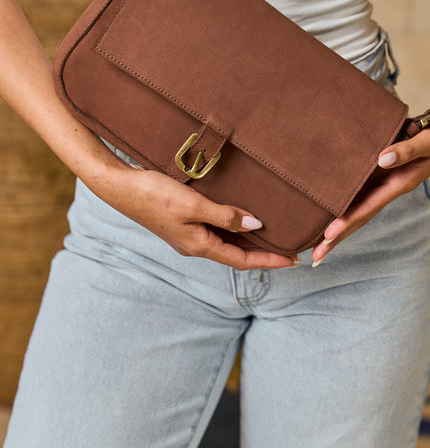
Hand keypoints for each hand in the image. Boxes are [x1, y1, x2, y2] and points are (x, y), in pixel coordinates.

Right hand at [86, 161, 297, 270]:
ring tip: (273, 235)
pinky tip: (242, 219)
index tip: (293, 261)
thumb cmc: (153, 194)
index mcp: (199, 245)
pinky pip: (216, 230)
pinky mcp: (182, 223)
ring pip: (227, 242)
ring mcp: (188, 235)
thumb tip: (255, 225)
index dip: (270, 261)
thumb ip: (225, 215)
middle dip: (264, 253)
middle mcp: (195, 244)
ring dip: (250, 241)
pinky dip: (234, 228)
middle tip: (290, 248)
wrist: (119, 186)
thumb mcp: (193, 204)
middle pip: (237, 254)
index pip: (243, 260)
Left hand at [311, 91, 429, 265]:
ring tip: (317, 244)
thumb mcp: (429, 141)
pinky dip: (346, 206)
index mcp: (400, 184)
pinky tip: (330, 212)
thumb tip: (382, 158)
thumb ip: (407, 150)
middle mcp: (390, 188)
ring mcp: (386, 183)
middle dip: (338, 237)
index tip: (327, 236)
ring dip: (340, 227)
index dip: (347, 222)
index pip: (368, 208)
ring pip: (359, 209)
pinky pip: (361, 194)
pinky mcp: (383, 174)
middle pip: (360, 217)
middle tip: (314, 257)